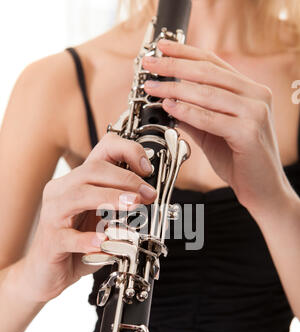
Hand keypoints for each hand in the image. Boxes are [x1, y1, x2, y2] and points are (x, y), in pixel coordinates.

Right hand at [23, 133, 155, 301]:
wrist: (47, 272)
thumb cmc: (78, 243)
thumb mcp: (103, 218)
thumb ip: (121, 205)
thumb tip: (149, 196)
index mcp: (78, 181)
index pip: (102, 149)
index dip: (128, 151)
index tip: (147, 169)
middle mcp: (62, 191)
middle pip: (93, 170)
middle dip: (126, 179)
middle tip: (148, 195)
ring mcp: (54, 215)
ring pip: (79, 195)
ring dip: (109, 198)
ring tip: (132, 206)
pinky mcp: (52, 241)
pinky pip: (69, 236)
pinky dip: (88, 238)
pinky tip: (103, 242)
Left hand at [143, 39, 291, 216]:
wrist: (262, 189)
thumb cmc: (239, 161)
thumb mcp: (212, 133)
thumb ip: (194, 115)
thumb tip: (168, 99)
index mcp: (249, 90)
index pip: (213, 63)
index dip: (185, 53)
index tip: (161, 48)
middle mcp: (256, 95)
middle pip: (208, 73)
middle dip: (174, 67)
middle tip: (150, 64)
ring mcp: (255, 112)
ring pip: (208, 93)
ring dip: (175, 89)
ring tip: (152, 88)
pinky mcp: (249, 132)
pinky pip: (212, 119)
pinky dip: (188, 112)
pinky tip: (170, 107)